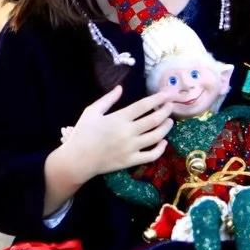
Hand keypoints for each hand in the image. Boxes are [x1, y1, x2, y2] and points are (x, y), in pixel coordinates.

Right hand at [58, 83, 174, 178]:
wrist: (78, 160)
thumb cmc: (83, 133)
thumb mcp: (92, 111)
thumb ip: (108, 99)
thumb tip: (120, 88)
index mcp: (119, 118)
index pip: (144, 105)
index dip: (158, 98)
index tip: (168, 93)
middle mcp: (128, 132)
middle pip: (154, 120)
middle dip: (166, 110)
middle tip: (172, 105)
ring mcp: (131, 148)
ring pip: (156, 137)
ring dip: (166, 127)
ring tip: (170, 120)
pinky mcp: (130, 161)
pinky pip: (150, 156)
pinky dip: (160, 149)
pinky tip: (163, 142)